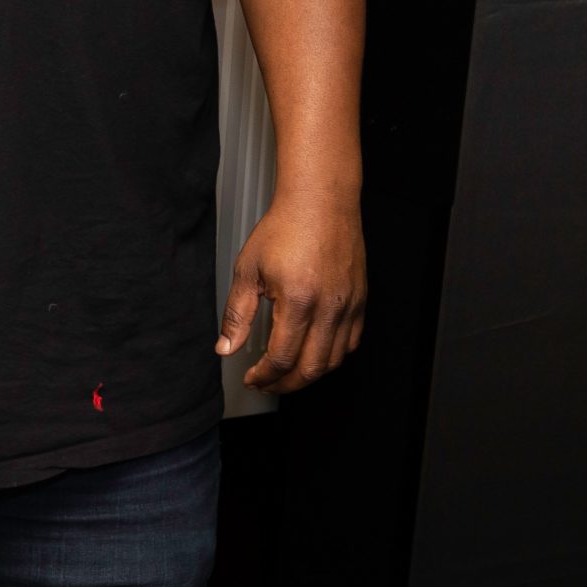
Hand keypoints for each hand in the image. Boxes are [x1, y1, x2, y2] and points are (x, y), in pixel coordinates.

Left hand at [217, 189, 365, 392]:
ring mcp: (349, 306)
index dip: (265, 376)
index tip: (252, 378)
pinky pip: (351, 342)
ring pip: (334, 360)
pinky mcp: (360, 300)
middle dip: (286, 384)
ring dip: (309, 374)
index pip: (282, 358)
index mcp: (298, 301)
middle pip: (311, 368)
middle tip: (267, 384)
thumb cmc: (284, 229)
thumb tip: (226, 348)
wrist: (320, 202)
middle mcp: (329, 308)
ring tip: (287, 373)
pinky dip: (332, 356)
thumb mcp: (248, 269)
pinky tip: (313, 353)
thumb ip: (237, 314)